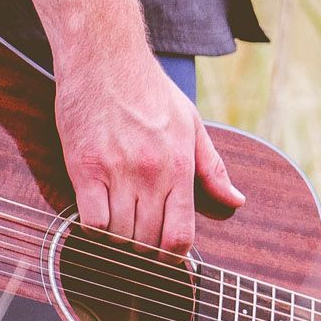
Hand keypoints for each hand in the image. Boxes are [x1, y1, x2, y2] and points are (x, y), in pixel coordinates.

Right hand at [51, 53, 242, 253]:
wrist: (105, 59)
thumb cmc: (149, 90)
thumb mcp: (191, 124)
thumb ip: (213, 168)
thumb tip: (236, 200)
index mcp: (180, 166)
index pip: (181, 233)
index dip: (174, 259)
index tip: (166, 261)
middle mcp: (151, 174)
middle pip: (148, 240)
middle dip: (144, 250)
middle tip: (138, 243)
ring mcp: (117, 172)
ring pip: (119, 234)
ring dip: (118, 239)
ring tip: (117, 228)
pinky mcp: (85, 168)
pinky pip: (90, 220)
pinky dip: (93, 229)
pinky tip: (96, 217)